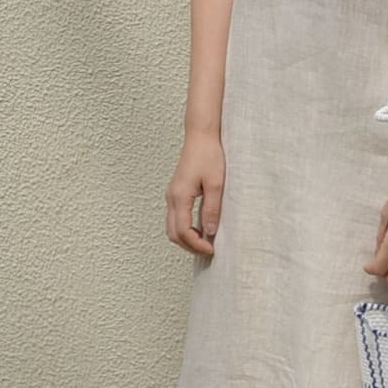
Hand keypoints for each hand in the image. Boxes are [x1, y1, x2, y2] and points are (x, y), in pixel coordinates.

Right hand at [165, 129, 225, 256]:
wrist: (201, 136)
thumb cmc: (209, 155)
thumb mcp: (216, 184)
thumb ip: (211, 209)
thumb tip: (210, 232)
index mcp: (180, 197)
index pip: (183, 232)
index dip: (197, 245)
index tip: (212, 250)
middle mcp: (171, 198)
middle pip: (173, 234)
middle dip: (189, 246)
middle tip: (209, 251)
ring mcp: (172, 195)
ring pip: (172, 227)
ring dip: (186, 239)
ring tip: (206, 242)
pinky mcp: (176, 193)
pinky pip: (175, 218)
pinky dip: (185, 228)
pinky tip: (201, 228)